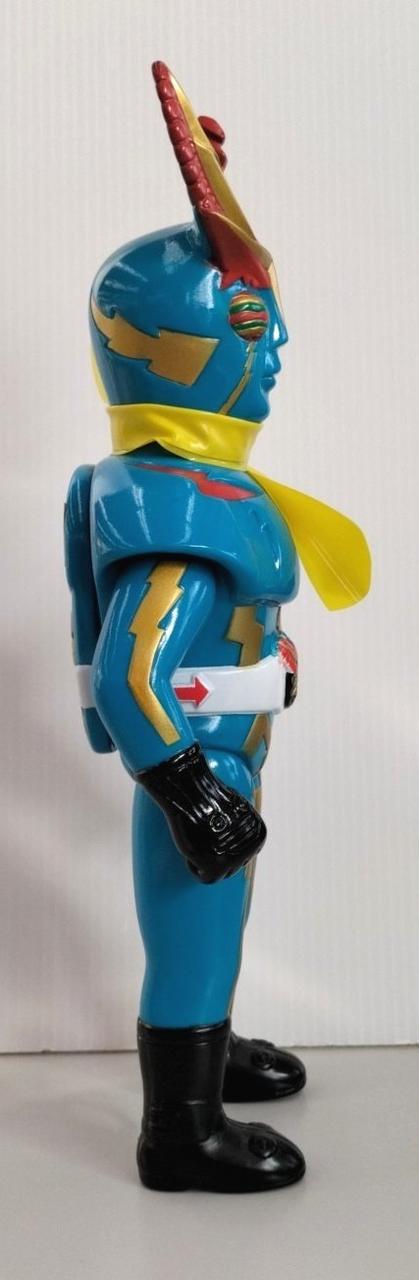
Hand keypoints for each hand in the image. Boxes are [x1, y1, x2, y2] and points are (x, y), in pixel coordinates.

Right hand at [138, 743, 265, 882]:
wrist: (191, 791)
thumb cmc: (208, 797)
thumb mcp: (235, 809)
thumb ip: (241, 827)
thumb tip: (240, 841)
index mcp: (257, 835)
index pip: (243, 857)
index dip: (224, 848)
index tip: (213, 835)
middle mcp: (249, 850)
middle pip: (231, 867)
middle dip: (215, 856)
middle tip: (202, 840)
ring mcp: (232, 859)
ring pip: (219, 874)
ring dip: (205, 861)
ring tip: (197, 841)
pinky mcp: (215, 866)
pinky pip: (203, 876)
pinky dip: (193, 867)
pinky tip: (190, 850)